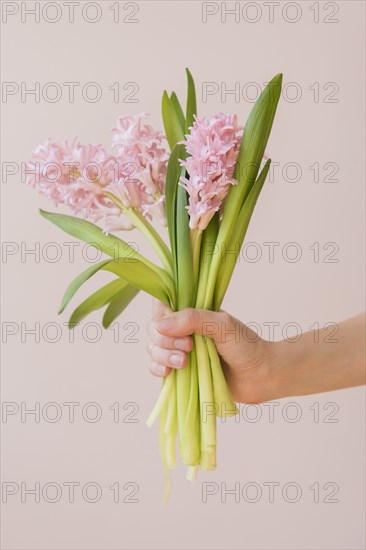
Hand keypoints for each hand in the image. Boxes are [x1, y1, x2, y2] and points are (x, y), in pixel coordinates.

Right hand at [146, 299, 276, 403]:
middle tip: (189, 348)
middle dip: (165, 340)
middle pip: (154, 329)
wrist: (261, 376)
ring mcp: (179, 350)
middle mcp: (182, 329)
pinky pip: (156, 367)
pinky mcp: (180, 370)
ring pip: (153, 348)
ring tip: (184, 363)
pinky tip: (168, 373)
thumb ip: (193, 319)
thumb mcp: (222, 325)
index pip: (162, 305)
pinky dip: (157, 369)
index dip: (160, 316)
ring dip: (162, 355)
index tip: (171, 326)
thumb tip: (161, 325)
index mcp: (192, 312)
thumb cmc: (247, 346)